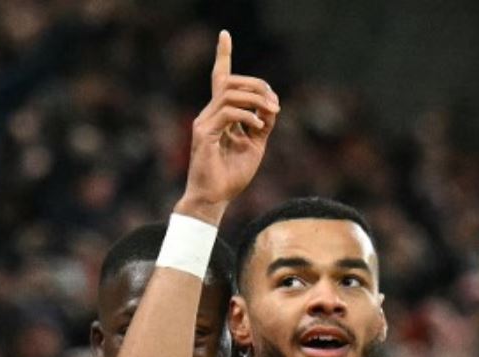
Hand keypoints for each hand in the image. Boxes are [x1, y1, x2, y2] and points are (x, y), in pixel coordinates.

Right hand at [178, 32, 279, 220]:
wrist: (214, 199)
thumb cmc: (232, 176)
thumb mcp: (255, 146)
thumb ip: (262, 124)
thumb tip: (272, 105)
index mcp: (219, 115)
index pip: (220, 79)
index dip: (223, 55)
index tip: (224, 35)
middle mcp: (208, 114)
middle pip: (229, 81)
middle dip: (256, 85)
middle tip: (274, 103)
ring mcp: (204, 122)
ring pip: (229, 93)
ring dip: (255, 99)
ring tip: (271, 114)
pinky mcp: (204, 133)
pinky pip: (227, 112)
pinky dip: (248, 116)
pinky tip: (260, 127)